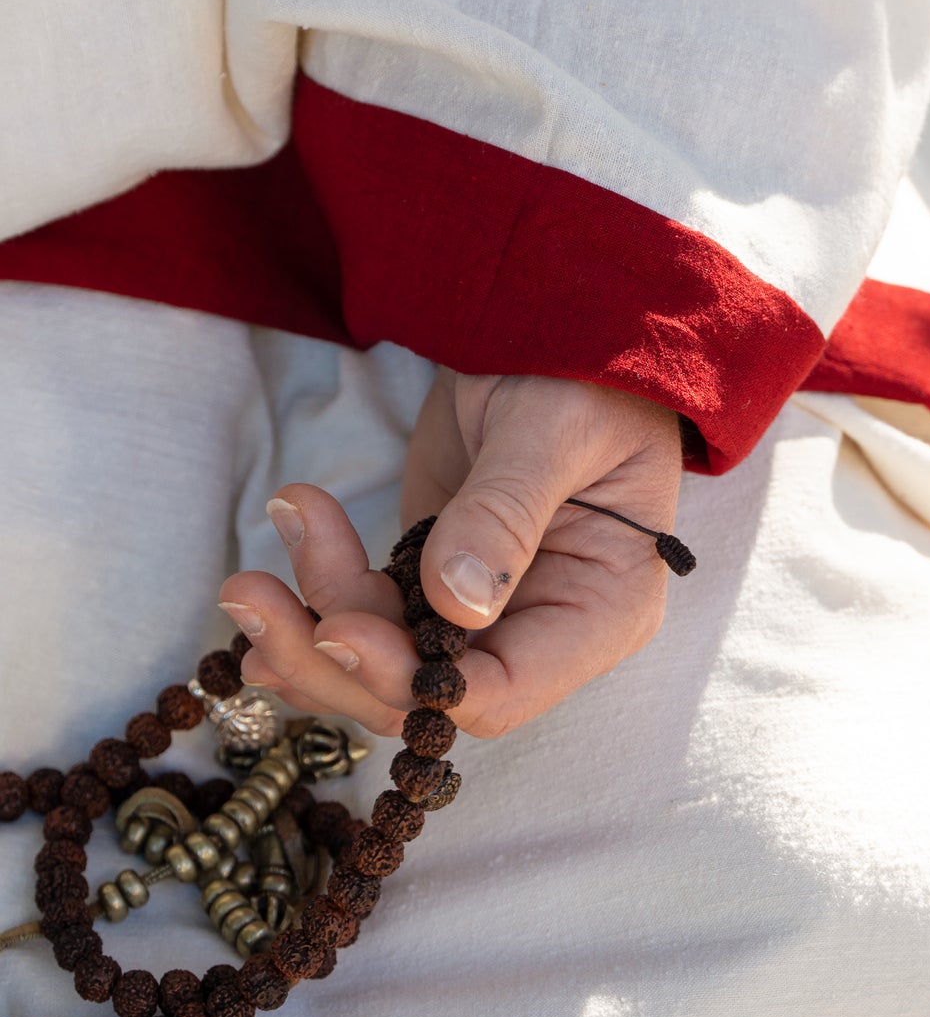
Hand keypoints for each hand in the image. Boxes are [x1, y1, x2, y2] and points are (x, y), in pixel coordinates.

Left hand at [219, 373, 684, 739]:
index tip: (340, 634)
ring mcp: (479, 610)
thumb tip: (457, 603)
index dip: (417, 683)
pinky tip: (259, 586)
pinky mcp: (428, 578)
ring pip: (381, 663)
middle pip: (425, 693)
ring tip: (245, 578)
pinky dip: (309, 606)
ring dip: (305, 628)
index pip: (506, 691)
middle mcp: (539, 630)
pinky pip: (366, 619)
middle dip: (333, 659)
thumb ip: (505, 512)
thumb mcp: (553, 428)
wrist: (549, 322)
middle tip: (255, 598)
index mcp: (598, 612)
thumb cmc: (582, 372)